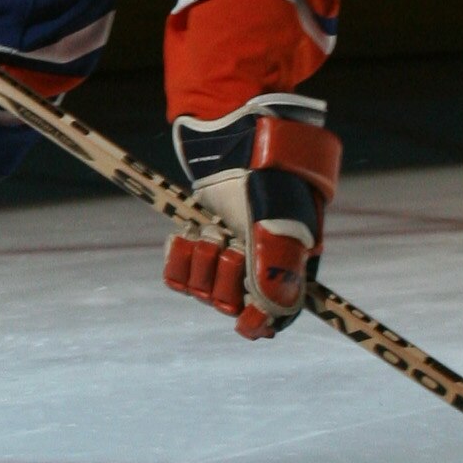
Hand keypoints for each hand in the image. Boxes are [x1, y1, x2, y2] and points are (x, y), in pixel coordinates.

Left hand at [164, 106, 340, 340]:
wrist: (233, 139)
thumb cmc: (267, 177)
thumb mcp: (279, 224)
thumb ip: (277, 273)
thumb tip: (265, 320)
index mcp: (286, 267)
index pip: (273, 318)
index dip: (258, 323)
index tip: (245, 320)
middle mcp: (254, 268)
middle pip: (230, 308)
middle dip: (226, 278)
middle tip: (232, 244)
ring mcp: (222, 257)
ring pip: (201, 293)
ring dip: (203, 262)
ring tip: (212, 230)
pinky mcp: (194, 245)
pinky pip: (177, 278)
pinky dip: (180, 258)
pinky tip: (188, 236)